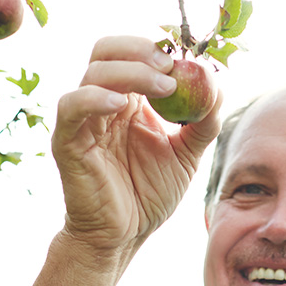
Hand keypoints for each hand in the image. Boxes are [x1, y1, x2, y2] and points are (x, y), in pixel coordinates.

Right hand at [51, 36, 222, 265]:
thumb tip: (218, 87)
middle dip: (140, 51)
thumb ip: (202, 123)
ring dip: (131, 72)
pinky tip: (122, 104)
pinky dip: (94, 98)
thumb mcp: (186, 156)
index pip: (132, 55)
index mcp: (127, 101)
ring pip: (93, 73)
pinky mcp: (66, 141)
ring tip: (164, 87)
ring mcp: (82, 121)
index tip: (186, 58)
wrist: (124, 236)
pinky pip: (72, 107)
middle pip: (107, 51)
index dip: (156, 48)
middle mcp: (101, 103)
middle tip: (172, 66)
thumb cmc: (149, 196)